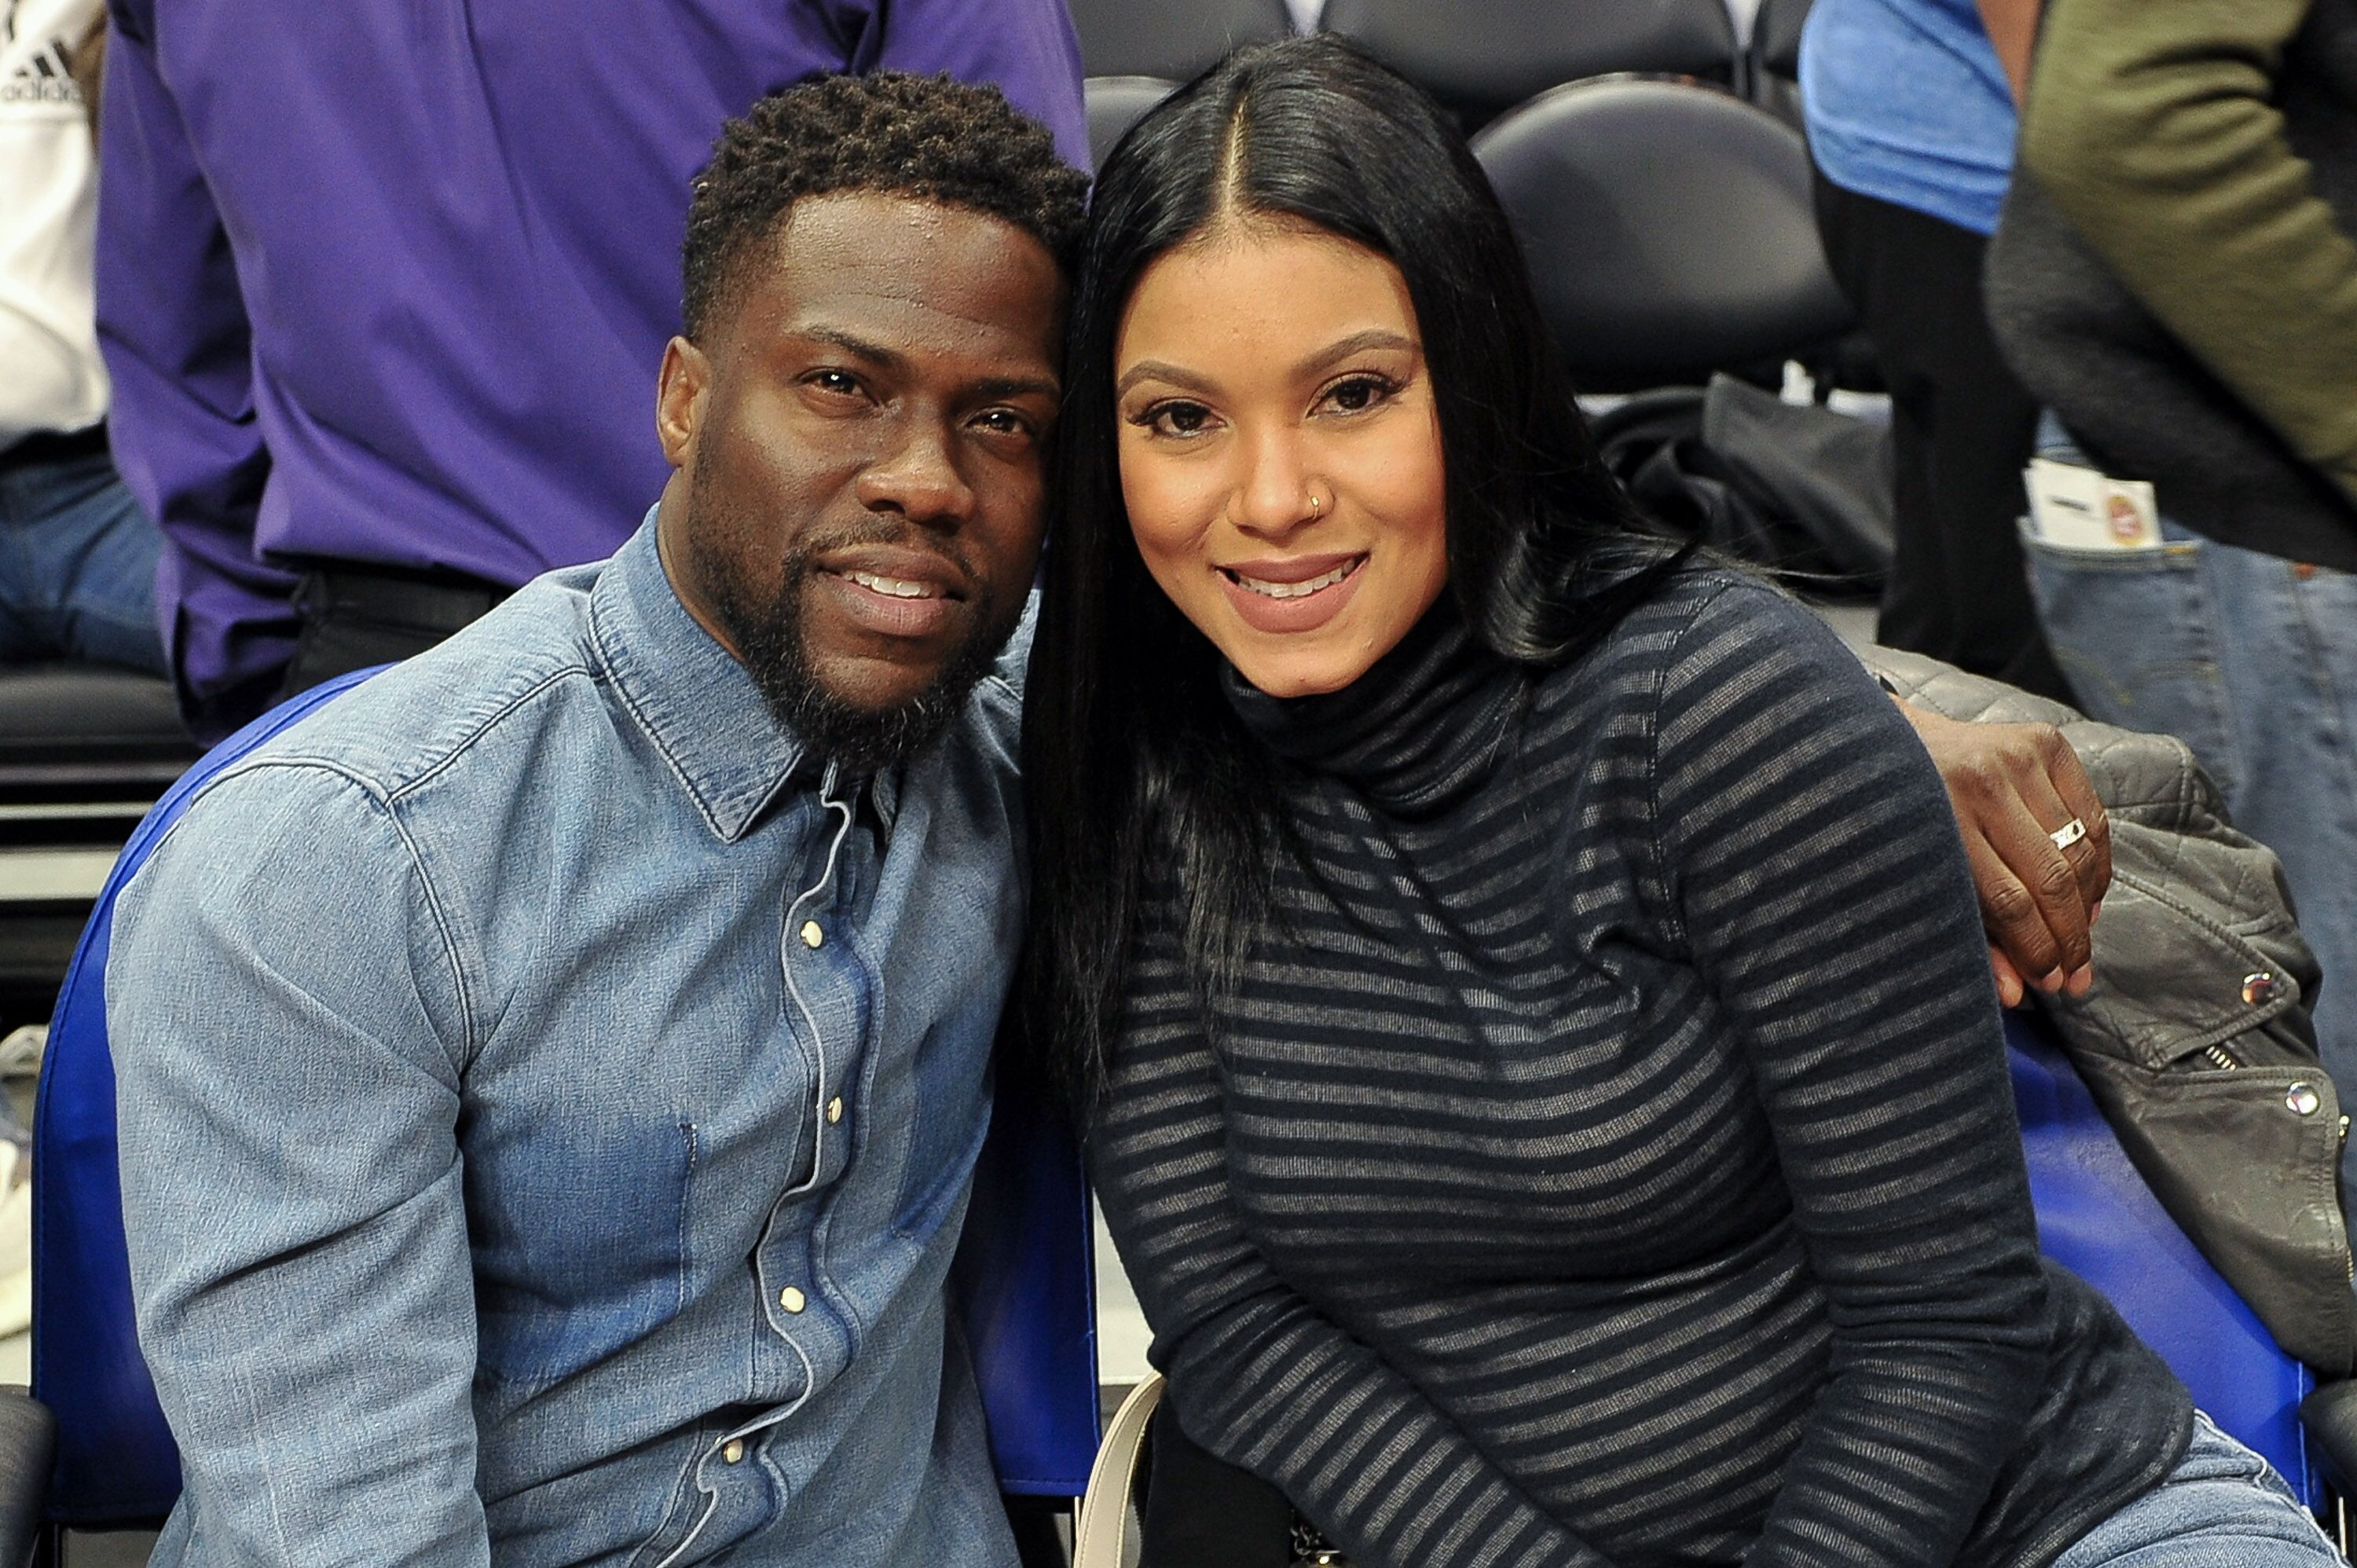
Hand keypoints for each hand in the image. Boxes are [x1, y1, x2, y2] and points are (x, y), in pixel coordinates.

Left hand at [1895, 700, 2110, 1006]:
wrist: (1887, 740)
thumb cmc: (1899, 821)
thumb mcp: (1916, 877)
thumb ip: (1970, 933)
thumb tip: (2016, 993)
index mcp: (1938, 819)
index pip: (2008, 902)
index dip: (2036, 950)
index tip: (2049, 983)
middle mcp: (1981, 782)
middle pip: (2050, 879)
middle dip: (2070, 938)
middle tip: (2075, 975)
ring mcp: (2015, 756)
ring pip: (2077, 851)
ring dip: (2087, 907)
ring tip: (2082, 941)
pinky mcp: (2044, 741)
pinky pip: (2092, 817)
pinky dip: (2097, 864)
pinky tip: (2088, 897)